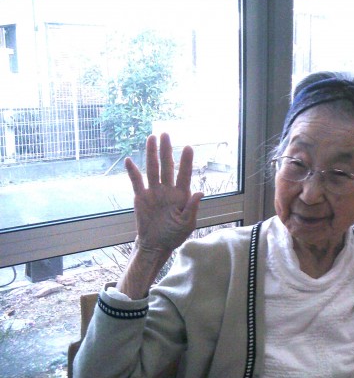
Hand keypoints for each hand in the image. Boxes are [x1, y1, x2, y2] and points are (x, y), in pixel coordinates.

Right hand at [125, 133, 203, 254]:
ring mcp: (154, 192)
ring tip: (151, 138)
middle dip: (166, 150)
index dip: (186, 161)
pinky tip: (129, 160)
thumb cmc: (175, 234)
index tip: (188, 147)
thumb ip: (192, 208)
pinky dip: (132, 171)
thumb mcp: (187, 224)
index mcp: (181, 195)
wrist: (156, 244)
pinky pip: (136, 181)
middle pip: (167, 166)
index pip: (184, 175)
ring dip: (151, 154)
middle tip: (165, 134)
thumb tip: (200, 192)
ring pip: (152, 169)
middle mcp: (168, 189)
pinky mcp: (141, 197)